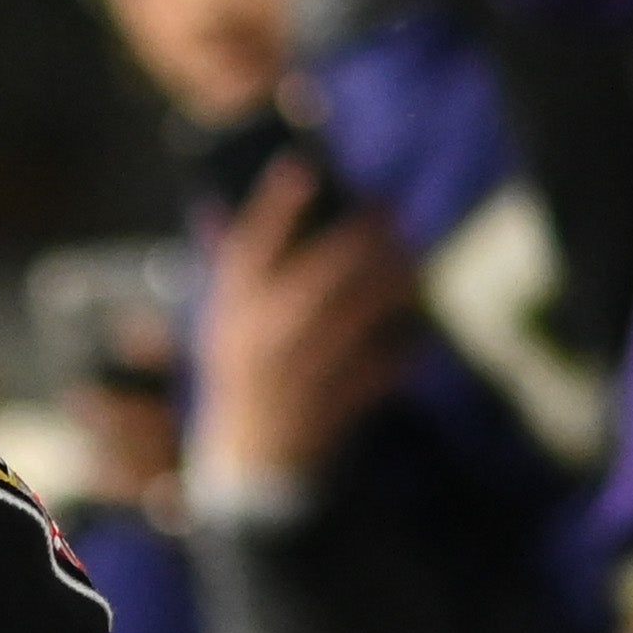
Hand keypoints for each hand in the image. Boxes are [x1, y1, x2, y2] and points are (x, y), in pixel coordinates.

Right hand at [194, 156, 427, 487]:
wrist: (251, 462)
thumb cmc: (241, 379)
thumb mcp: (224, 325)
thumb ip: (231, 270)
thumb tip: (215, 208)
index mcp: (231, 314)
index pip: (249, 247)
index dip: (275, 206)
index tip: (304, 170)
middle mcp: (262, 338)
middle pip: (323, 270)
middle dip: (365, 236)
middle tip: (391, 213)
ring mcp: (300, 372)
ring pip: (361, 312)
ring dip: (394, 281)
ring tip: (410, 265)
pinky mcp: (334, 402)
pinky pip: (382, 364)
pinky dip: (405, 344)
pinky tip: (417, 328)